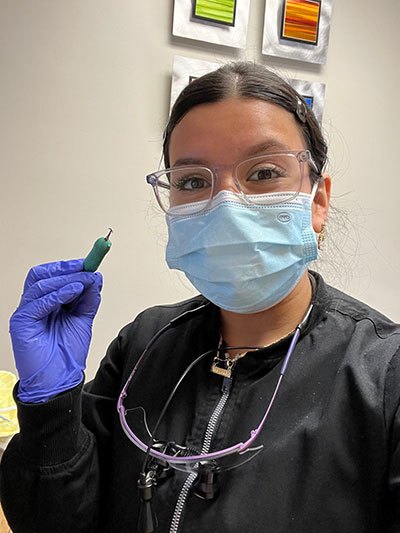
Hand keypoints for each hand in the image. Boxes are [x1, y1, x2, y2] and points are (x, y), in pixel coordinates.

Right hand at [9, 259, 102, 402]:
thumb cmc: (67, 354)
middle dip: (65, 269)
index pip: (52, 275)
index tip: (89, 262)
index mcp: (47, 302)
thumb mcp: (84, 319)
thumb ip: (88, 299)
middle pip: (41, 275)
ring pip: (40, 285)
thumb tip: (96, 278)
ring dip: (65, 280)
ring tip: (84, 282)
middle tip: (85, 268)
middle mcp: (34, 304)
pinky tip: (73, 292)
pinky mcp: (21, 323)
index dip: (70, 267)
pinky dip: (57, 295)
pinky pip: (38, 302)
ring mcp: (26, 313)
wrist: (60, 380)